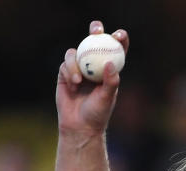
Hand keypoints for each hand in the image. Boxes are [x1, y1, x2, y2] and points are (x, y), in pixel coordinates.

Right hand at [55, 20, 128, 137]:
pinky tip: (72, 85)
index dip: (118, 39)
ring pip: (76, 52)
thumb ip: (110, 81)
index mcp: (109, 71)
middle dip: (95, 31)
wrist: (79, 126)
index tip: (119, 35)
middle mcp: (94, 66)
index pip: (116, 51)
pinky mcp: (65, 73)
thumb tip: (110, 63)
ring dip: (76, 62)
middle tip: (96, 29)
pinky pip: (65, 64)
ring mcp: (79, 68)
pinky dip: (69, 72)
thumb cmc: (97, 113)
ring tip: (78, 80)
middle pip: (94, 42)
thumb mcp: (107, 98)